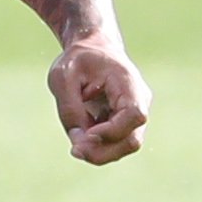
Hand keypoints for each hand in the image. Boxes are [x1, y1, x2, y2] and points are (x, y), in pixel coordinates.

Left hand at [49, 35, 149, 164]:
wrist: (92, 49)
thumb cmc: (78, 60)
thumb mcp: (62, 77)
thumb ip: (69, 109)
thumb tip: (79, 142)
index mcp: (128, 82)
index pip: (135, 115)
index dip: (113, 131)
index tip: (87, 133)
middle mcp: (139, 100)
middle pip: (132, 139)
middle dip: (103, 151)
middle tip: (75, 150)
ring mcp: (135, 114)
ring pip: (125, 146)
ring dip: (99, 152)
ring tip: (75, 144)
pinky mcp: (125, 123)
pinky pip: (116, 144)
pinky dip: (98, 147)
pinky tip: (80, 137)